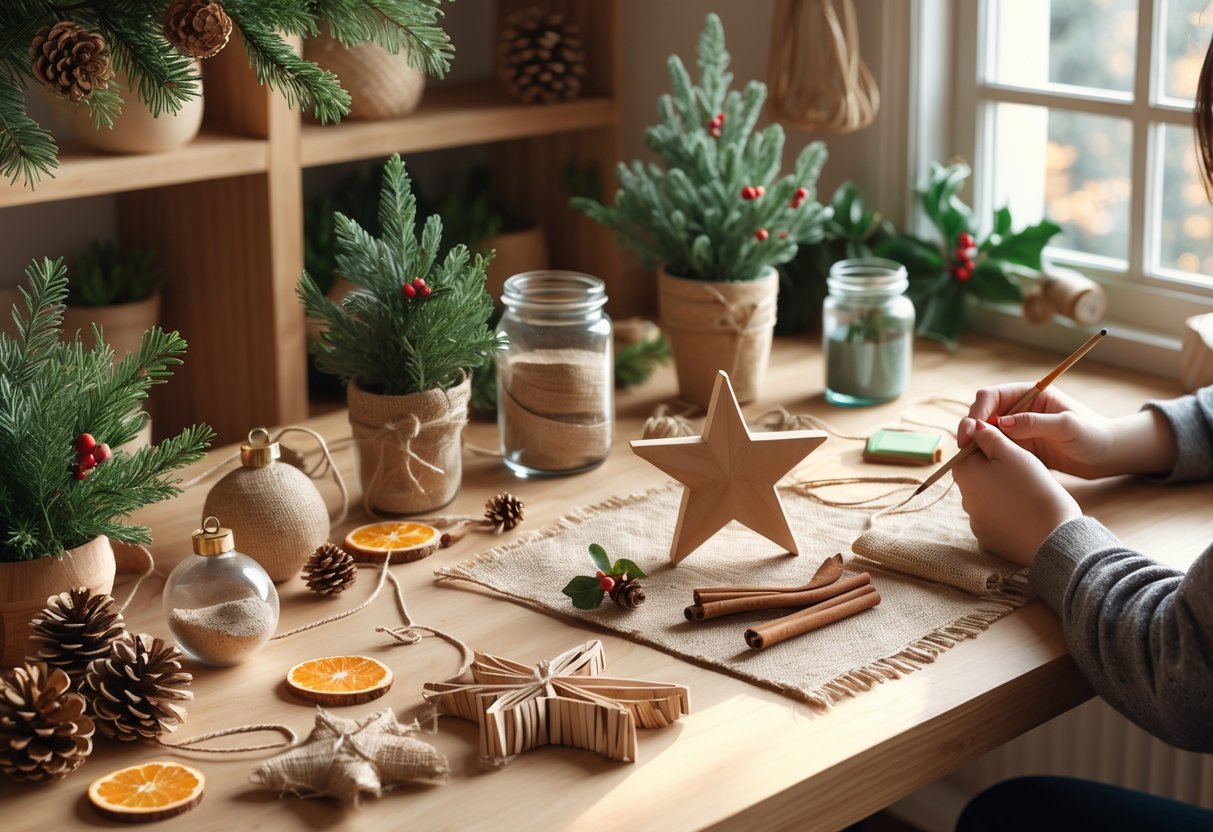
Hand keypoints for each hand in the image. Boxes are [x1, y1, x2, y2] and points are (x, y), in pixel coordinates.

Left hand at [953, 418, 1081, 566]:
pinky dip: (1006, 511)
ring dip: (1000, 490)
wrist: (1054, 535)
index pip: (966, 450)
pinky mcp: (988, 537)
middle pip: (975, 475)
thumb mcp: (1013, 454)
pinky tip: (1024, 511)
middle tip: (1023, 470)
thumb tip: (973, 426)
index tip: (1009, 446)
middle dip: (994, 468)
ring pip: (985, 496)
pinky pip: (994, 517)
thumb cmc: (1034, 488)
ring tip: (1026, 491)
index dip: (987, 444)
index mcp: (964, 474)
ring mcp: (975, 521)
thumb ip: (989, 437)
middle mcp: (964, 499)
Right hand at [957, 384, 1117, 478]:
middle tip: (965, 446)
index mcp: (1030, 395)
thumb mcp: (1067, 427)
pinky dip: (985, 455)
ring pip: (985, 432)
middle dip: (971, 427)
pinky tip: (983, 466)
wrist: (1106, 457)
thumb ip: (1035, 423)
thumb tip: (1002, 423)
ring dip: (975, 442)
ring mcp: (1017, 429)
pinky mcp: (1018, 447)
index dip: (979, 410)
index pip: (993, 395)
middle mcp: (1020, 409)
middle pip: (983, 413)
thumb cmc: (1093, 436)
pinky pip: (994, 448)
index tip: (974, 428)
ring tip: (971, 458)